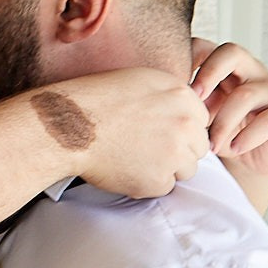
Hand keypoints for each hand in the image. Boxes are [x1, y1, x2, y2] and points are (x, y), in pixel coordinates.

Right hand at [48, 66, 208, 198]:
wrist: (67, 125)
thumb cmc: (95, 100)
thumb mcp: (139, 80)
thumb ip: (170, 96)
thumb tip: (189, 113)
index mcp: (181, 95)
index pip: (200, 121)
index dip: (179, 128)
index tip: (156, 130)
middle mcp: (185, 122)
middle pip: (198, 147)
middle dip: (178, 151)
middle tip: (144, 147)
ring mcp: (174, 152)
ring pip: (186, 169)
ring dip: (165, 168)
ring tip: (132, 157)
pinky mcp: (159, 179)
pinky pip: (164, 187)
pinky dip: (147, 183)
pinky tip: (124, 168)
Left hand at [191, 39, 267, 212]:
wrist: (245, 164)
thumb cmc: (215, 133)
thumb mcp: (194, 114)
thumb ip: (180, 100)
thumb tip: (149, 94)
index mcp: (225, 67)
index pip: (207, 46)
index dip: (190, 56)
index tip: (174, 80)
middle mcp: (250, 72)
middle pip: (233, 52)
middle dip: (210, 73)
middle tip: (193, 100)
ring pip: (247, 93)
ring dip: (224, 121)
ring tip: (210, 145)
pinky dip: (247, 136)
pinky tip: (232, 149)